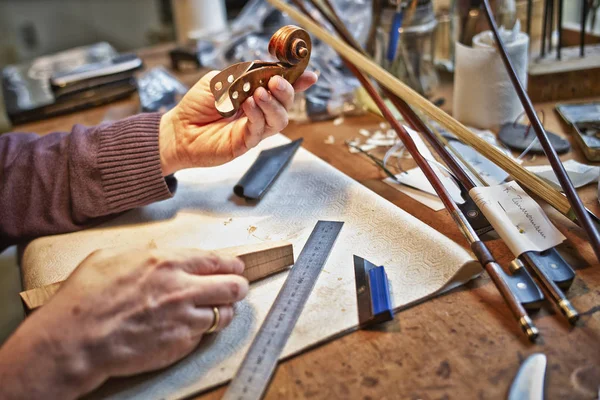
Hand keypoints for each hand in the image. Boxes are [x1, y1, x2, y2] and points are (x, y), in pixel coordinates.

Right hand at [0, 248, 247, 399]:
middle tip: (236, 288)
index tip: (236, 267)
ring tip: (217, 310)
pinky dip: (202, 331)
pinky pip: (204, 335)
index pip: (216, 260)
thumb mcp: (111, 258)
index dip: (231, 264)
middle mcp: (181, 288)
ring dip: (223, 310)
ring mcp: (183, 318)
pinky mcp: (180, 343)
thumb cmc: (85, 299)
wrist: (76, 340)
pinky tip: (191, 327)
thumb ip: (143, 253)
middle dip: (238, 286)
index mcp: (166, 261)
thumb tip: (157, 253)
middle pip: (233, 286)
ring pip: (225, 313)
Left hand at [159, 70, 317, 174]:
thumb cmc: (197, 106)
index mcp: (255, 94)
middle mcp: (259, 112)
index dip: (297, 82)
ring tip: (260, 94)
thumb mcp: (219, 81)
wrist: (179, 129)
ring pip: (279, 119)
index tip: (310, 75)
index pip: (280, 88)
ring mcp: (254, 129)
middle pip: (286, 103)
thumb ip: (241, 76)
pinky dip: (257, 115)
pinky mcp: (245, 143)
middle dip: (287, 91)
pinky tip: (247, 105)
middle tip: (275, 82)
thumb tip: (262, 73)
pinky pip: (259, 130)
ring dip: (273, 104)